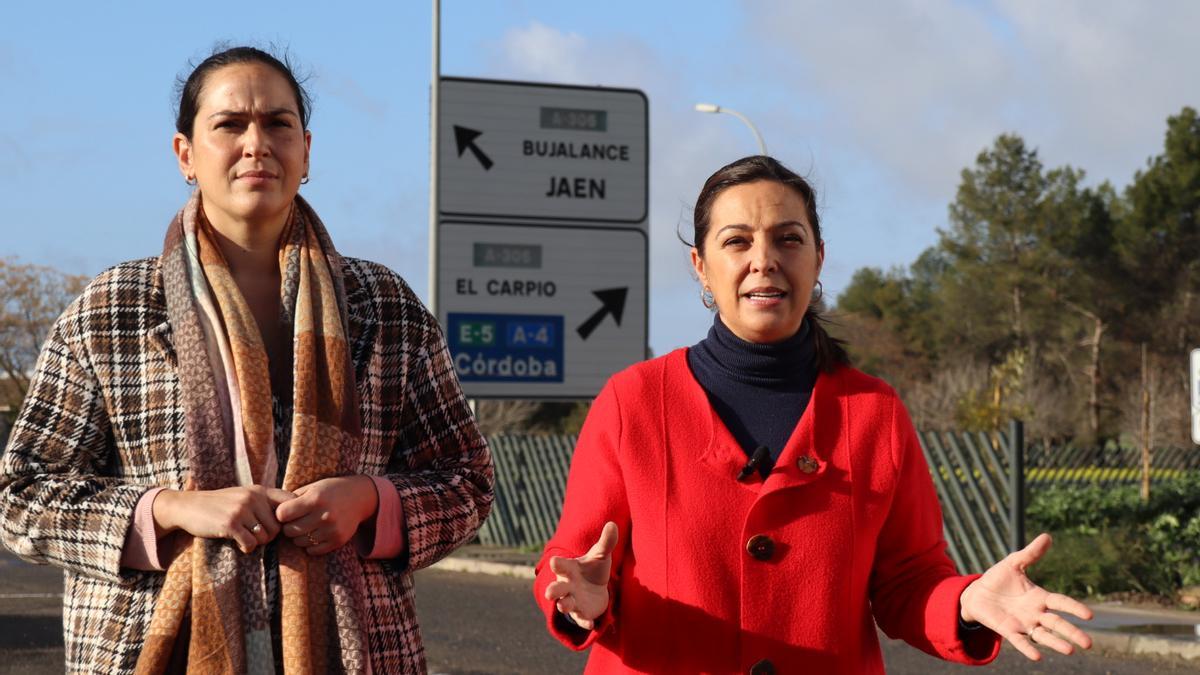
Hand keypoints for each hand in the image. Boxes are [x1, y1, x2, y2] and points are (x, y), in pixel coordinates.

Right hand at [153, 486, 293, 553]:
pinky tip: (238, 543)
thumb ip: (265, 503)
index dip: (291, 517)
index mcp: (259, 490)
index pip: (290, 501)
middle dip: (269, 537)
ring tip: (245, 538)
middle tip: (255, 536)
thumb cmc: (220, 505)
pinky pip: (250, 544)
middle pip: (278, 527)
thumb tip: (292, 519)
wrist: (188, 506)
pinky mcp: (230, 524)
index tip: (279, 526)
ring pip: (265, 537)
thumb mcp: (244, 496)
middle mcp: (253, 498)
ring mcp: (241, 510)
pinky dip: (246, 548)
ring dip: (256, 543)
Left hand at [275, 476, 379, 555]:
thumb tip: (270, 513)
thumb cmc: (330, 490)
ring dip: (299, 536)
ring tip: (306, 526)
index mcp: (315, 499)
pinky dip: (309, 545)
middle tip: (294, 521)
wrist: (360, 497)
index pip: (283, 514)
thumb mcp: (312, 487)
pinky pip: (312, 550)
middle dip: (288, 526)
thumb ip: (292, 499)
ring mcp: (332, 530)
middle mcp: (324, 515)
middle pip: (290, 530)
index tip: (286, 511)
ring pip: (300, 542)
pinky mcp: (337, 541)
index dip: (281, 513)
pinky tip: (315, 534)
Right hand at [543, 521, 618, 629]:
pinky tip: (591, 625)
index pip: (560, 565)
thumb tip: (613, 524)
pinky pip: (581, 619)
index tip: (554, 562)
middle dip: (552, 591)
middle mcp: (567, 586)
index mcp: (569, 569)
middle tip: (549, 593)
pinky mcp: (582, 613)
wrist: (596, 588)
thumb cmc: (593, 568)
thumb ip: (606, 542)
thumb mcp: (600, 554)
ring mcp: (573, 600)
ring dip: (564, 605)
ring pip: (565, 605)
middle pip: (556, 589)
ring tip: (563, 606)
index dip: (557, 564)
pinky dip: (584, 622)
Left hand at [960, 533, 1093, 659]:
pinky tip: (1037, 656)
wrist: (977, 593)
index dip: (1074, 608)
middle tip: (1088, 643)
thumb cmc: (998, 579)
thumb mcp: (1013, 563)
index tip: (1089, 615)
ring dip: (1056, 643)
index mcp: (1040, 597)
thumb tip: (1047, 536)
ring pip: (1043, 636)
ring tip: (1069, 651)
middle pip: (1057, 624)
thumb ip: (1030, 553)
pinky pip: (1020, 641)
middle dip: (1072, 632)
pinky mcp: (1008, 630)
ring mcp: (1023, 623)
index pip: (1061, 603)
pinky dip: (1028, 648)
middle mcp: (1036, 613)